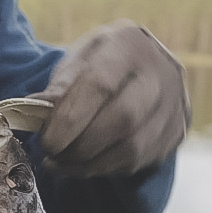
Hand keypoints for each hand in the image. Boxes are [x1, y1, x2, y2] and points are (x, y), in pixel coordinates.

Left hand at [36, 21, 188, 177]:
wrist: (145, 69)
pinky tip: (84, 165)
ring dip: (90, 163)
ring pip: (132, 148)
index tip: (46, 139)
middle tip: (52, 154)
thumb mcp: (79, 61)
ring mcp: (174, 105)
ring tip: (62, 163)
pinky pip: (138, 161)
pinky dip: (104, 168)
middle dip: (80, 145)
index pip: (101, 85)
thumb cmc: (104, 63)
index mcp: (130, 44)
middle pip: (123, 119)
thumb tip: (35, 112)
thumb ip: (60, 87)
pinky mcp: (176, 133)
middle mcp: (162, 73)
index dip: (71, 118)